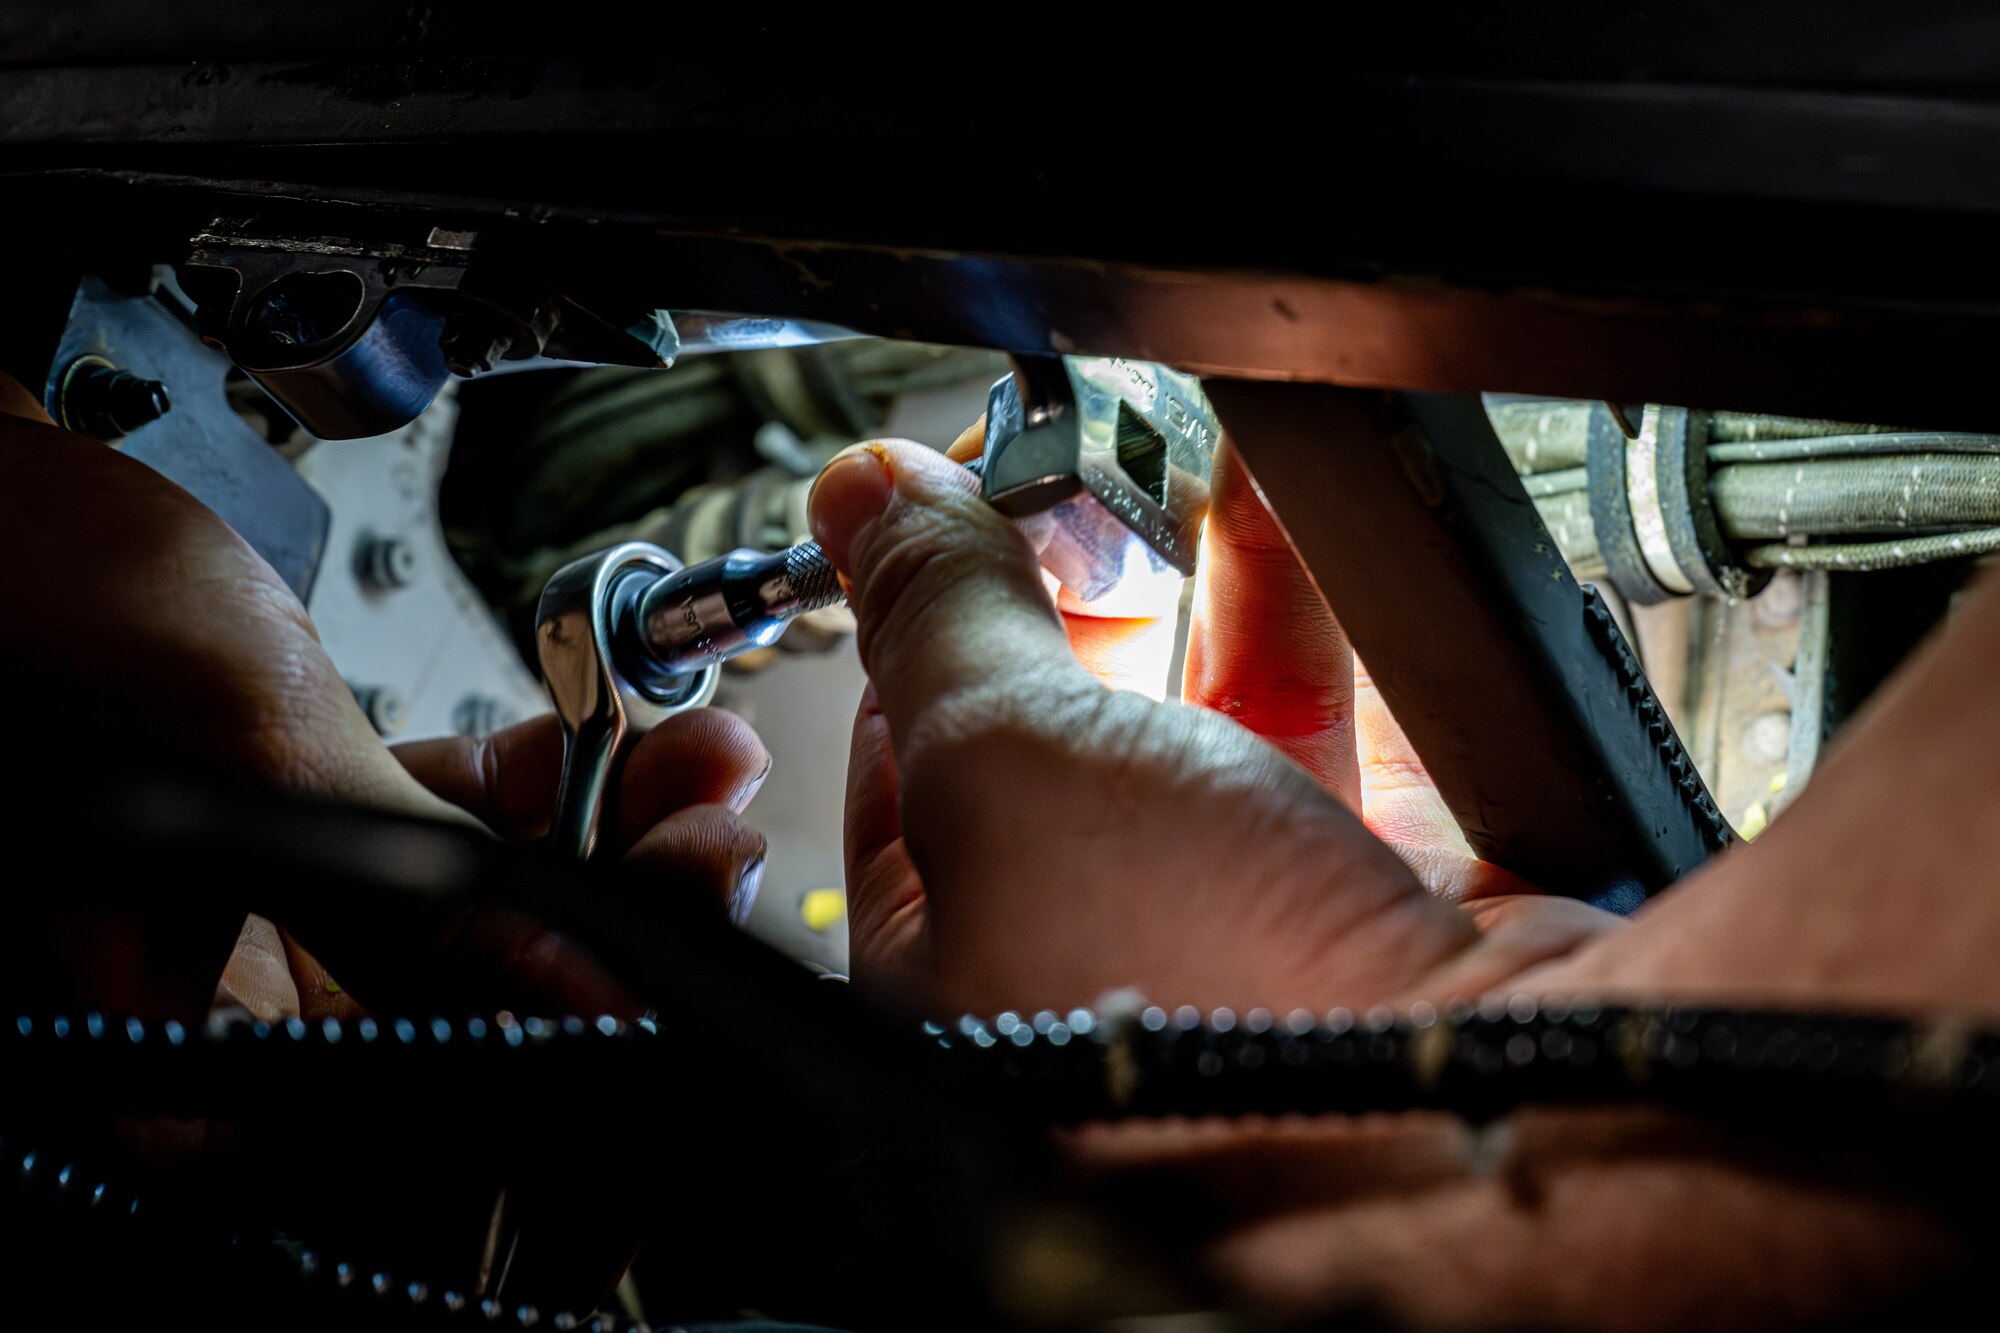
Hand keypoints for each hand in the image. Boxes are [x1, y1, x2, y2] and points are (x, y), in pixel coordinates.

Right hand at [0, 378, 767, 1020]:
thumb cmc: (25, 601)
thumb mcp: (240, 755)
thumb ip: (413, 896)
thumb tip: (586, 1008)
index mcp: (157, 1064)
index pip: (408, 1123)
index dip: (555, 1064)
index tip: (670, 972)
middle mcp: (217, 1025)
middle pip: (465, 1025)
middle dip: (614, 923)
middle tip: (709, 842)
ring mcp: (263, 944)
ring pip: (475, 928)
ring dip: (605, 843)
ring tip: (697, 771)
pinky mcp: (298, 865)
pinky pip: (443, 855)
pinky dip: (534, 800)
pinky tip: (619, 746)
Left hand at [813, 430, 1612, 1014]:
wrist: (1487, 1109)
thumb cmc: (1204, 1002)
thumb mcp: (1009, 764)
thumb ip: (940, 617)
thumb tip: (866, 500)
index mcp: (954, 959)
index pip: (903, 754)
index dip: (921, 613)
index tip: (949, 506)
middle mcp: (1095, 953)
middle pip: (1064, 726)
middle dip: (1074, 587)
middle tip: (1082, 476)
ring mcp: (1241, 932)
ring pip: (1208, 716)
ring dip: (1200, 580)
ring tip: (1187, 465)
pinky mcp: (1378, 905)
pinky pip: (1338, 729)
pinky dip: (1322, 620)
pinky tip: (1307, 527)